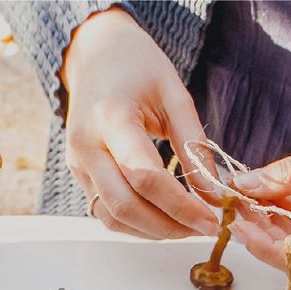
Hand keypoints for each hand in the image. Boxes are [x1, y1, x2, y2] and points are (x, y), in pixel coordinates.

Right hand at [61, 8, 218, 238]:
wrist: (96, 56)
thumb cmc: (138, 68)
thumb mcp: (174, 94)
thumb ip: (194, 145)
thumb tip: (212, 195)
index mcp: (110, 119)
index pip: (145, 178)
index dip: (181, 206)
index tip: (211, 219)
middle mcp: (86, 147)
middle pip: (125, 207)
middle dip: (168, 226)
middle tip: (202, 229)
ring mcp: (78, 165)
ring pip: (113, 219)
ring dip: (152, 232)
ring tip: (187, 227)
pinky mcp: (80, 176)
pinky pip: (107, 214)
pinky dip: (137, 225)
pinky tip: (164, 219)